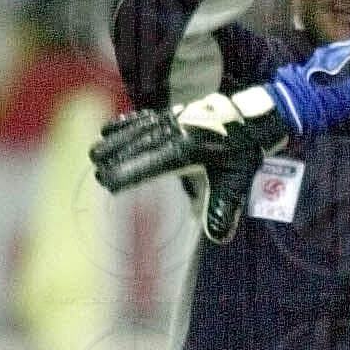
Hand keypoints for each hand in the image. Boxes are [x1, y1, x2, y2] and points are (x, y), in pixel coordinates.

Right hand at [91, 87, 288, 194]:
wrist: (254, 117)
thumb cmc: (245, 150)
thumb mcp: (238, 179)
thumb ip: (225, 206)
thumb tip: (218, 236)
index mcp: (188, 149)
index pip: (150, 165)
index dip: (128, 174)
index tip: (109, 184)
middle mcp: (176, 132)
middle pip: (137, 145)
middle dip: (115, 158)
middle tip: (95, 171)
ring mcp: (174, 120)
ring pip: (137, 130)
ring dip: (115, 140)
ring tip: (94, 152)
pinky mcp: (175, 113)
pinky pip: (145, 117)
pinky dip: (127, 122)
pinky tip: (110, 127)